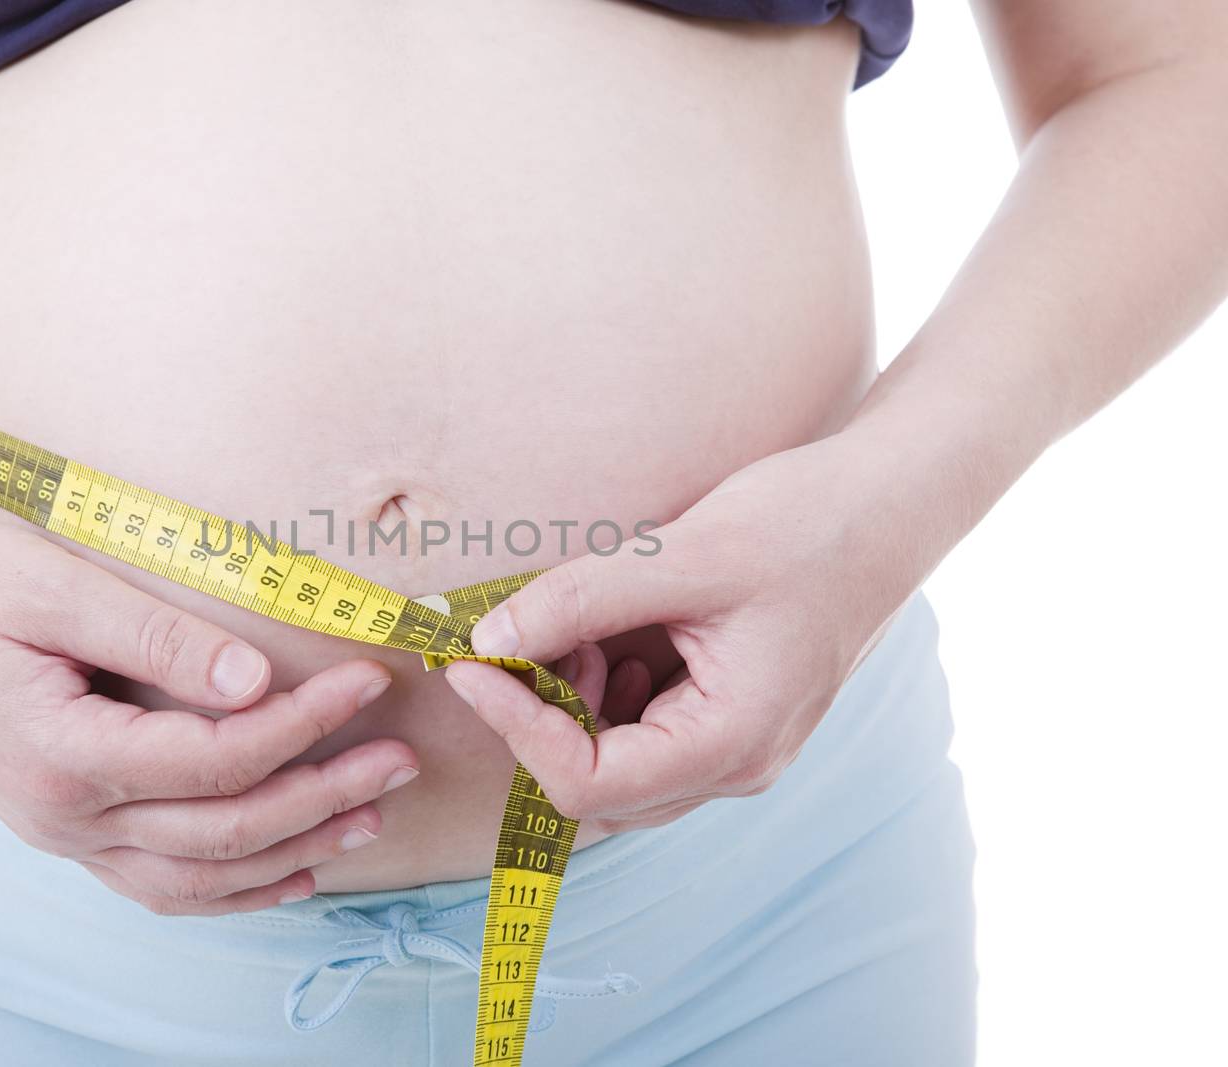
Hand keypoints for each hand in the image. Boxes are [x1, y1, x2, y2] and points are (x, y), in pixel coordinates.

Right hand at [0, 518, 418, 914]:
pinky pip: (160, 886)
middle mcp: (62, 815)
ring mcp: (61, 836)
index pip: (217, 755)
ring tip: (371, 818)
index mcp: (61, 753)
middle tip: (400, 757)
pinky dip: (233, 889)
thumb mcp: (51, 586)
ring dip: (293, 852)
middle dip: (323, 794)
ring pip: (199, 877)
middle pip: (223, 828)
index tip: (367, 680)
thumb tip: (254, 677)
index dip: (305, 724)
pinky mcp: (65, 830)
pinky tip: (290, 872)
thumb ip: (157, 636)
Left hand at [443, 434, 925, 833]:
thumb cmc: (808, 524)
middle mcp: (736, 765)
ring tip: (575, 632)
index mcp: (731, 744)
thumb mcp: (683, 556)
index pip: (585, 783)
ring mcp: (737, 746)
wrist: (894, 502)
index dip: (515, 727)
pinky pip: (643, 733)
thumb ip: (577, 600)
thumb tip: (486, 636)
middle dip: (540, 721)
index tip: (470, 663)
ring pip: (615, 767)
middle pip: (596, 789)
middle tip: (526, 641)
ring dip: (572, 709)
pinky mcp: (730, 716)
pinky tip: (608, 636)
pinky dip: (604, 694)